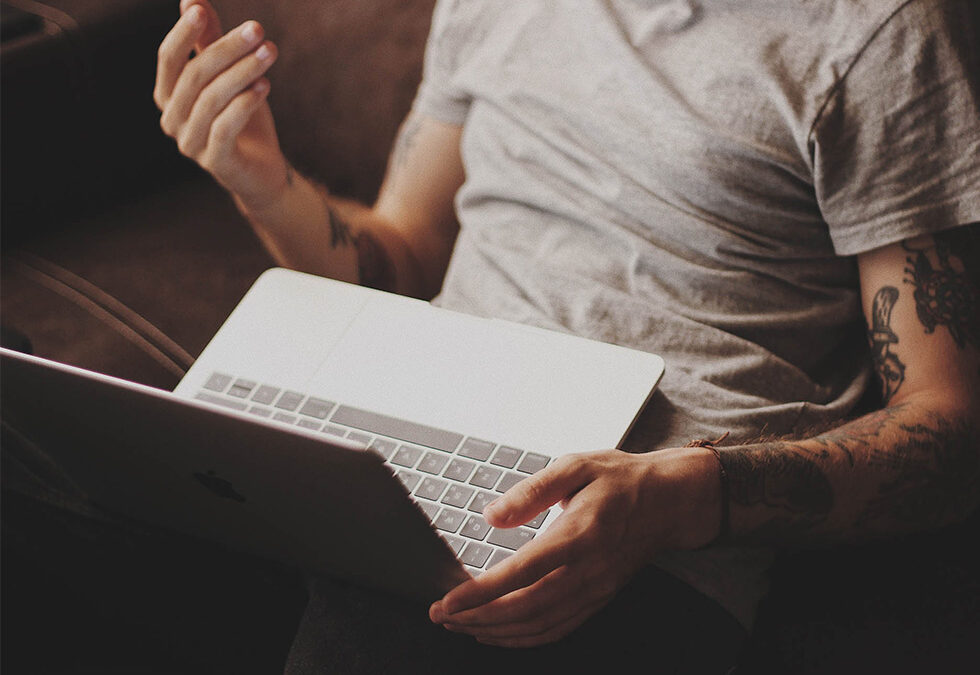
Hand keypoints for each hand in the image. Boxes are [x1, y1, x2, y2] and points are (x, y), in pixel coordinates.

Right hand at [154, 0, 289, 211]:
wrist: (261, 172)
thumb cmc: (242, 119)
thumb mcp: (229, 77)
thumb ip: (209, 42)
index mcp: (168, 96)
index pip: (168, 59)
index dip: (182, 34)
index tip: (201, 11)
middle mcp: (173, 120)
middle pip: (194, 76)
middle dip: (227, 49)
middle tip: (258, 30)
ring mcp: (191, 144)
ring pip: (212, 100)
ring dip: (243, 71)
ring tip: (270, 52)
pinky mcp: (216, 163)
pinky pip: (225, 128)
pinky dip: (245, 103)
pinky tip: (265, 85)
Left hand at [428, 446, 720, 646]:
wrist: (670, 500)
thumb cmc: (620, 479)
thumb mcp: (576, 465)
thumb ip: (533, 490)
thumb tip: (492, 516)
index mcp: (579, 534)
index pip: (522, 572)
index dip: (481, 593)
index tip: (447, 601)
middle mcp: (589, 569)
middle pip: (527, 608)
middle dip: (478, 619)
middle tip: (441, 616)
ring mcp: (596, 589)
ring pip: (541, 625)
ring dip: (496, 632)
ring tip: (460, 626)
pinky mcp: (598, 598)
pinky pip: (558, 628)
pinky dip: (525, 639)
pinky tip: (500, 634)